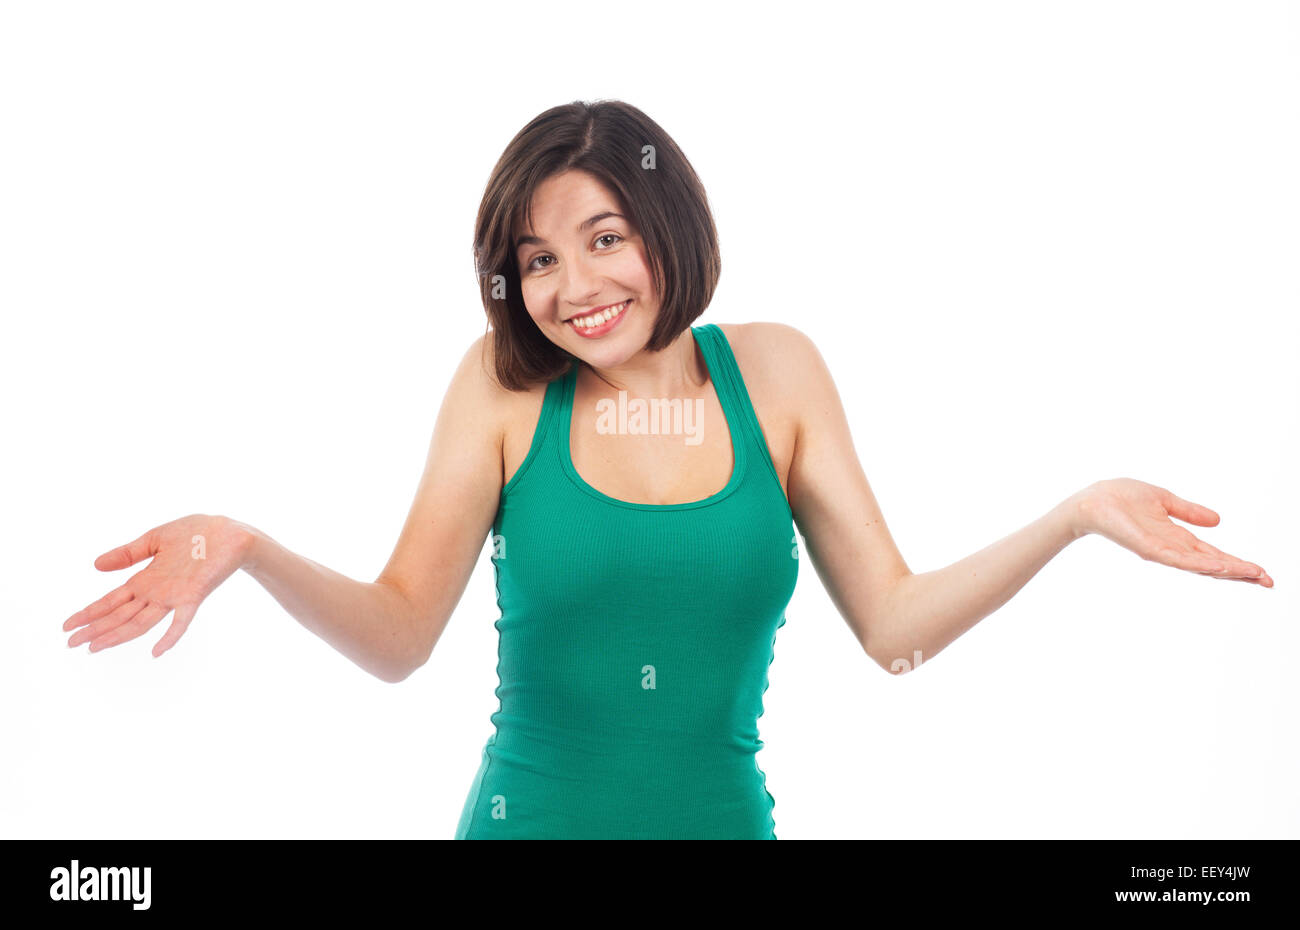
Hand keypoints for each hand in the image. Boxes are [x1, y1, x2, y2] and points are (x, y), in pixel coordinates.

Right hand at [63, 514, 255, 656]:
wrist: (230, 532)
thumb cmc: (196, 533)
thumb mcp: (155, 539)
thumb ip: (128, 554)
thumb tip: (95, 565)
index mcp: (146, 579)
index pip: (112, 601)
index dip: (90, 613)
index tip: (68, 625)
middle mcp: (157, 592)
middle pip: (120, 615)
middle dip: (95, 629)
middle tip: (70, 643)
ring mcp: (174, 596)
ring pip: (140, 621)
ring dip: (117, 635)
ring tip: (93, 648)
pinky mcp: (194, 595)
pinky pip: (182, 621)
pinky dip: (170, 637)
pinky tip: (156, 652)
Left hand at [1072, 478, 1271, 585]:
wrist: (1092, 500)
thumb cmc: (1120, 498)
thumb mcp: (1164, 500)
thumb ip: (1189, 512)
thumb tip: (1219, 520)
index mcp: (1177, 537)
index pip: (1213, 554)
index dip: (1237, 563)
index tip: (1263, 573)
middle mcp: (1172, 548)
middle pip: (1212, 565)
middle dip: (1240, 573)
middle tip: (1269, 581)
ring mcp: (1161, 551)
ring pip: (1200, 565)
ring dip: (1227, 570)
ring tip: (1253, 575)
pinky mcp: (1148, 549)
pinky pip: (1178, 559)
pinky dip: (1199, 564)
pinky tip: (1219, 566)